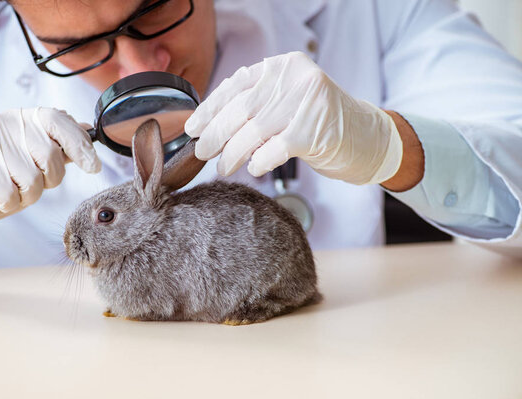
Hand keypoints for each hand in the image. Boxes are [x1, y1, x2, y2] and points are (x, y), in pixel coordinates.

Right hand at [0, 107, 100, 251]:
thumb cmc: (6, 177)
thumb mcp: (38, 159)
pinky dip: (10, 203)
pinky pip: (12, 195)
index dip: (80, 143)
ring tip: (13, 187)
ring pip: (32, 180)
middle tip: (33, 181)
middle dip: (50, 179)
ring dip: (29, 194)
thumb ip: (62, 145)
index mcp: (22, 117)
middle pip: (50, 156)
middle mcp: (4, 125)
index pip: (58, 120)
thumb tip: (87, 129)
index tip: (94, 166)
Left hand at [185, 51, 402, 184]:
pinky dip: (257, 162)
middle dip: (216, 133)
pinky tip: (253, 169)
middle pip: (240, 108)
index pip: (236, 84)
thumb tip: (210, 125)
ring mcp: (306, 103)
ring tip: (223, 166)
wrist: (368, 139)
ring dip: (232, 153)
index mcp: (284, 66)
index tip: (193, 127)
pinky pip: (272, 149)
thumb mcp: (288, 103)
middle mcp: (295, 78)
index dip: (210, 108)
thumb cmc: (321, 124)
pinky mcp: (313, 131)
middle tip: (202, 152)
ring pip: (252, 131)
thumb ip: (257, 105)